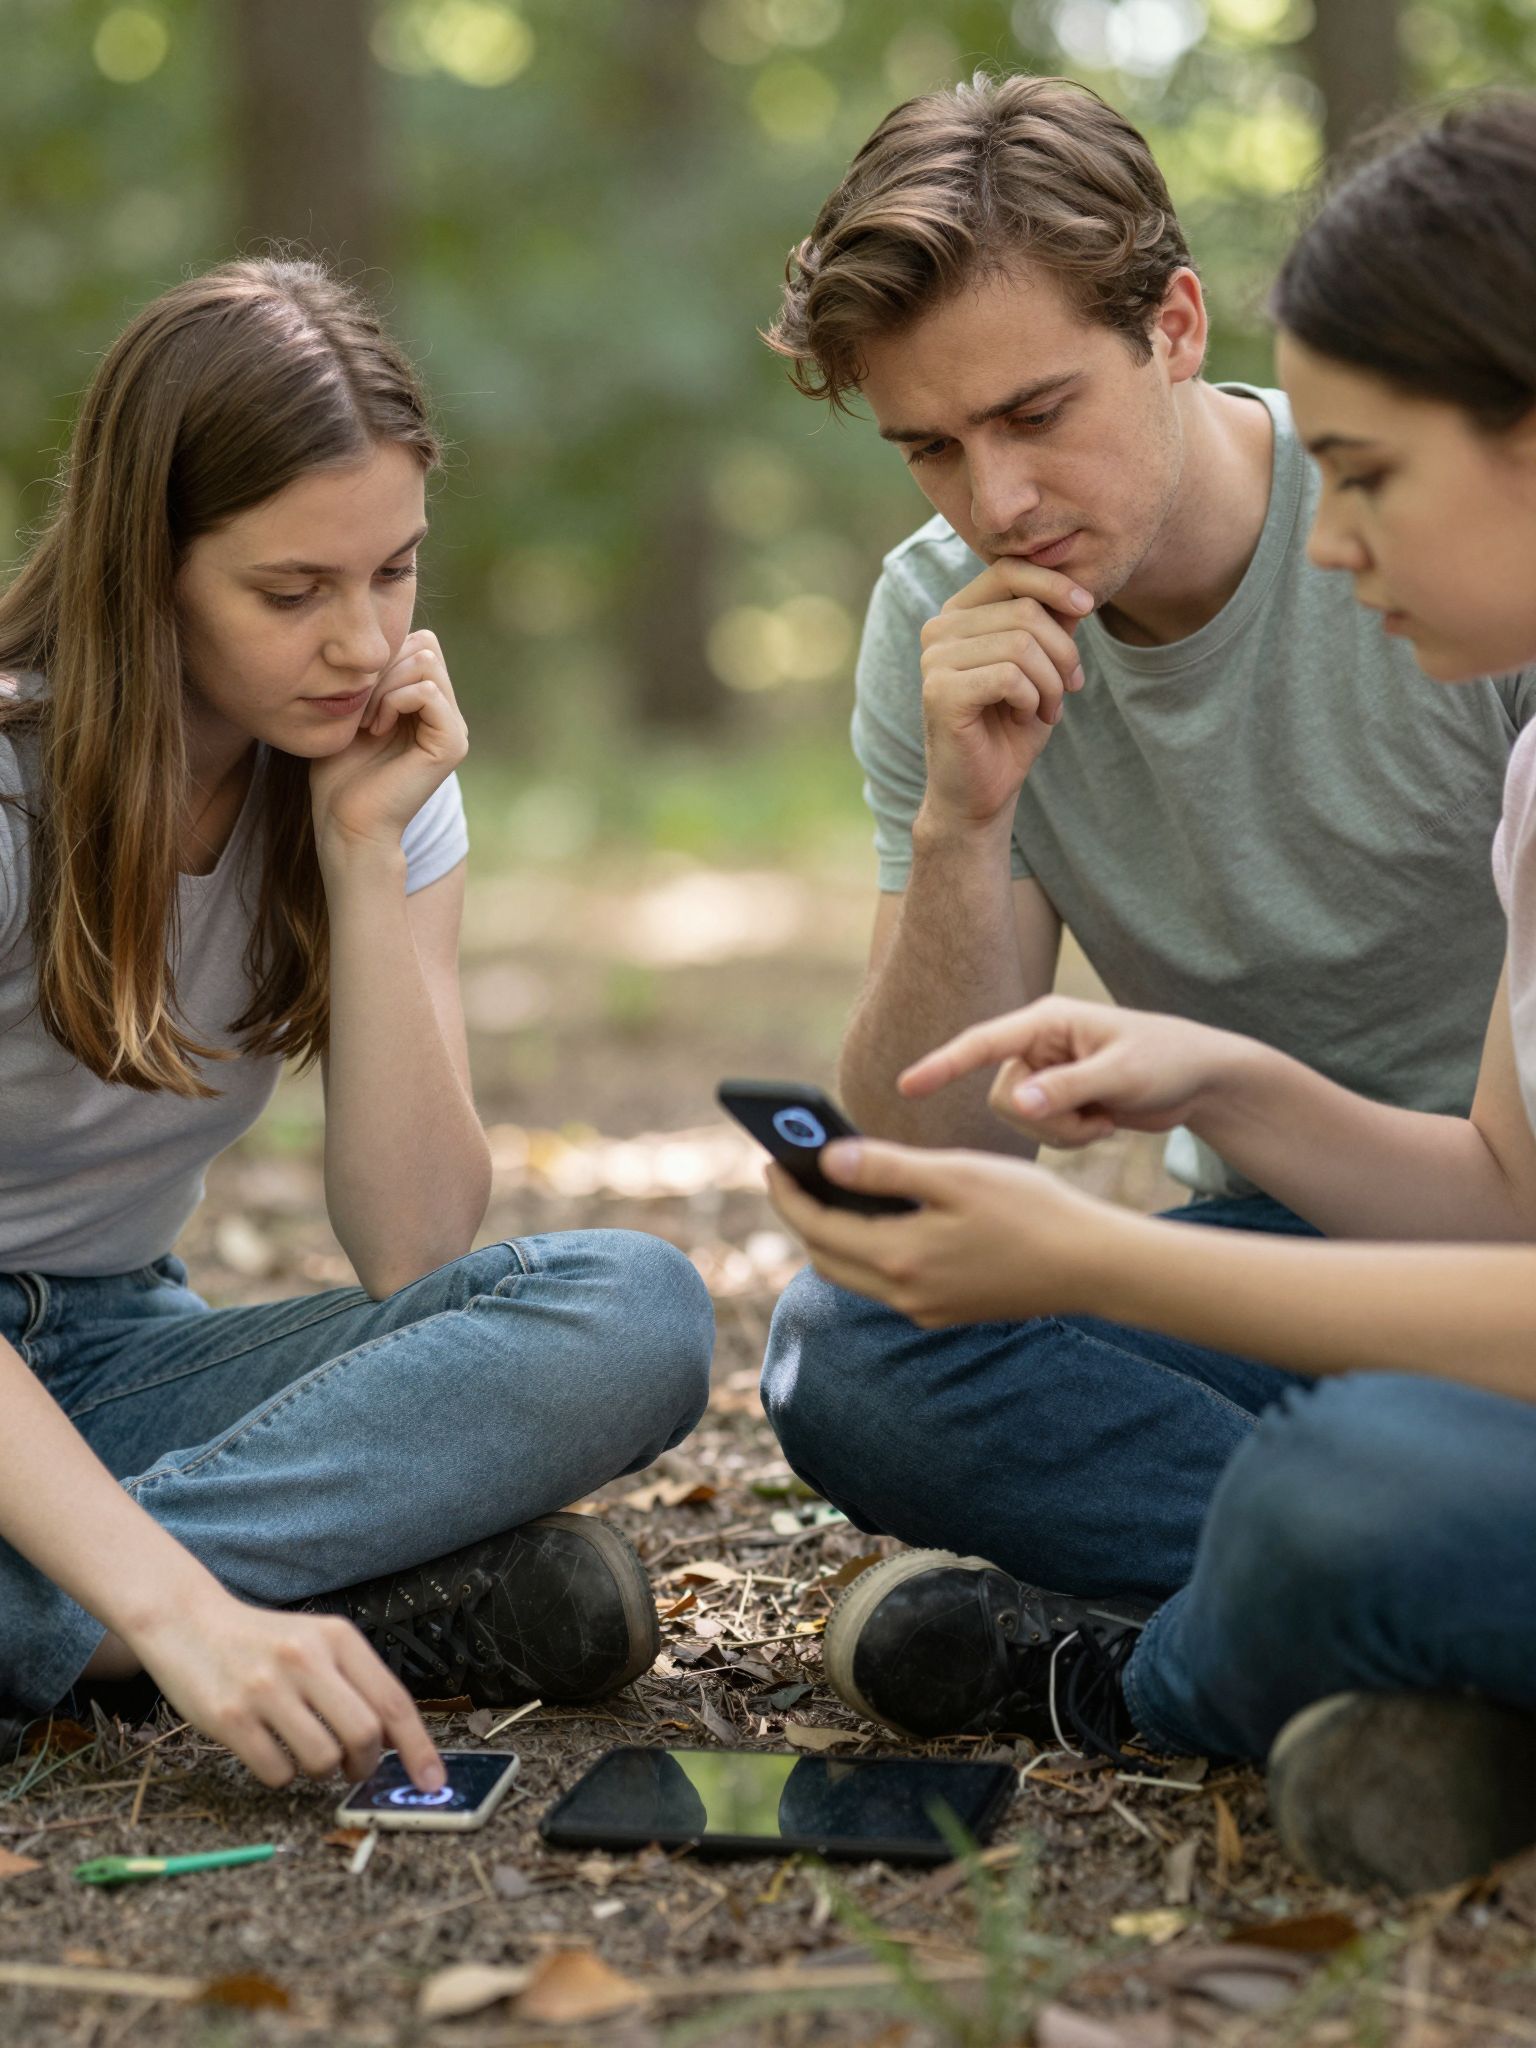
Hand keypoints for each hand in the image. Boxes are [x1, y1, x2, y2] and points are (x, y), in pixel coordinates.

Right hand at [130, 1591, 444, 1792]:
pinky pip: (277, 1773)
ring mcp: (266, 1688)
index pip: (393, 1701)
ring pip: (322, 1760)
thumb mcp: (319, 1643)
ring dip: (323, 1772)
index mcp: (338, 1638)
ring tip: (308, 1751)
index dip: (418, 1748)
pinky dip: (283, 1776)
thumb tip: (397, 1742)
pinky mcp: (230, 1718)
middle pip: (364, 1735)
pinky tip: (272, 1751)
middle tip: (354, 1768)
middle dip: (365, 1765)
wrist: (189, 1622)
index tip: (433, 1783)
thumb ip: (358, 1684)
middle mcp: (305, 1658)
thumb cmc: (265, 1643)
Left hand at [309, 630, 467, 860]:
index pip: (419, 643)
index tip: (355, 696)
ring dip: (386, 684)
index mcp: (428, 705)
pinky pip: (427, 691)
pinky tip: (376, 728)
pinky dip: (394, 701)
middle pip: (426, 646)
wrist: (346, 822)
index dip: (383, 657)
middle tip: (360, 707)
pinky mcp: (452, 744)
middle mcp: (447, 714)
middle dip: (384, 667)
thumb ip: (371, 675)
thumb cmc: (340, 772)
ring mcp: (454, 728)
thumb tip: (377, 638)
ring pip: (427, 662)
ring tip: (368, 719)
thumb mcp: (351, 710)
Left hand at [766, 1142, 1118, 1326]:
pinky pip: (888, 1284)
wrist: (1094, 1265)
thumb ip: (885, 1169)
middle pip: (827, 1257)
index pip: (817, 1226)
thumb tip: (826, 1159)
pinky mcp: (948, 1311)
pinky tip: (882, 1219)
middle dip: (803, 1216)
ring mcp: (927, 1309)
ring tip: (829, 1191)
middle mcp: (906, 1295)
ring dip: (834, 1237)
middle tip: (791, 1174)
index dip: (788, 1192)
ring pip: (856, 1275)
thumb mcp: (955, 1175)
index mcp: (900, 1258)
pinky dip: (870, 1251)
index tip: (770, 1160)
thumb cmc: (1032, 1209)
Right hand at [899, 996, 1239, 1147]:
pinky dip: (1072, 1138)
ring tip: (1103, 1119)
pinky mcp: (1056, 1099)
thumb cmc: (1167, 1060)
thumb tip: (1017, 1106)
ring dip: (1062, 1132)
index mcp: (1046, 1022)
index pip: (981, 1043)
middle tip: (1093, 1117)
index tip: (907, 1086)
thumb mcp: (1121, 1074)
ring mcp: (1045, 1074)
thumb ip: (1067, 1089)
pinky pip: (1040, 1132)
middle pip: (1000, 1096)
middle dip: (1045, 1120)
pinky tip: (1104, 1123)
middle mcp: (1038, 1045)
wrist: (1200, 1081)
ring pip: (1018, 1120)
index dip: (942, 1065)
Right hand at [915, 559, 1092, 834]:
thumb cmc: (1010, 727)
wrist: (983, 790)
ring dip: (1051, 683)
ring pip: (1022, 644)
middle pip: (1025, 611)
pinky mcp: (940, 691)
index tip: (1088, 609)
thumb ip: (1051, 624)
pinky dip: (1032, 699)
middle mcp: (939, 629)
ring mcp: (934, 659)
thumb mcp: (1042, 665)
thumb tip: (1078, 587)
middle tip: (1071, 688)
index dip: (1055, 584)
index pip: (1009, 571)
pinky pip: (1010, 677)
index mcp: (959, 614)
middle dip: (1063, 653)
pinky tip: (1025, 716)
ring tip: (1047, 708)